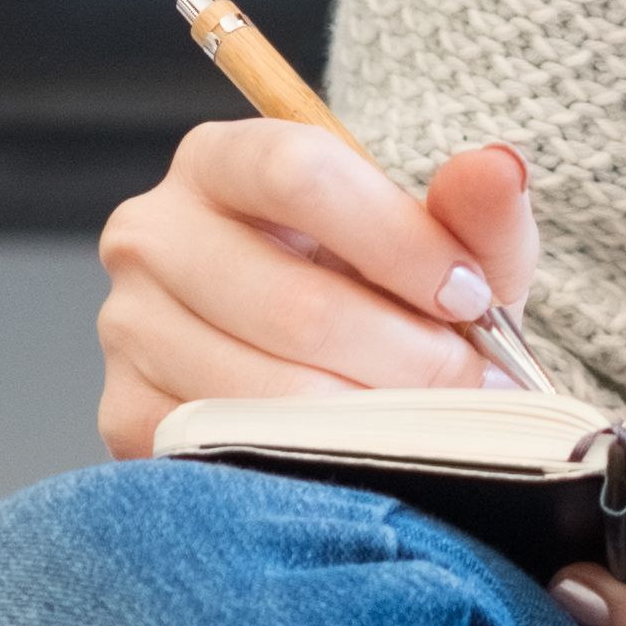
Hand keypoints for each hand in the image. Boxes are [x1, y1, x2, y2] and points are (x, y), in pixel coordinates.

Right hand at [95, 120, 539, 460]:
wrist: (328, 362)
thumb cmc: (380, 288)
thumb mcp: (441, 243)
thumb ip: (476, 209)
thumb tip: (498, 171)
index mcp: (222, 161)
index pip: (300, 175)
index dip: (399, 240)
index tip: (469, 294)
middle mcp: (154, 234)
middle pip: (293, 304)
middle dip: (408, 358)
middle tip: (474, 386)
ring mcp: (130, 328)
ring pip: (269, 392)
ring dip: (376, 419)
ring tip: (435, 423)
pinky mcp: (127, 413)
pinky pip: (235, 451)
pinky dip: (319, 464)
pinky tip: (368, 456)